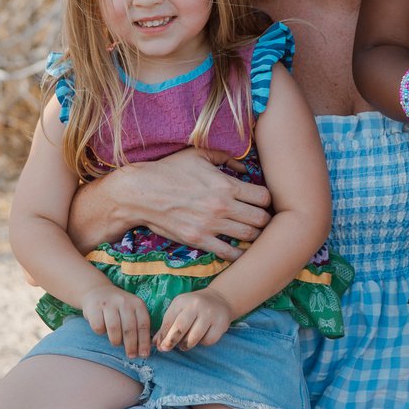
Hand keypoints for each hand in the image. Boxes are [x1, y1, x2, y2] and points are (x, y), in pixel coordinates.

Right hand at [81, 281, 151, 357]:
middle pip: (129, 328)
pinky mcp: (94, 308)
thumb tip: (144, 349)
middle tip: (131, 356)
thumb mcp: (132, 311)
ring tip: (116, 343)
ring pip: (114, 328)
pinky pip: (99, 327)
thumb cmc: (118, 307)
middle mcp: (124, 302)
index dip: (144, 341)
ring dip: (116, 340)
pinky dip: (101, 332)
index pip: (143, 324)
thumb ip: (138, 325)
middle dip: (131, 345)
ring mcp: (108, 304)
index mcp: (137, 303)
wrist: (97, 291)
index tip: (144, 354)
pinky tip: (103, 329)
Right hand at [110, 147, 271, 258]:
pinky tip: (238, 249)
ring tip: (252, 233)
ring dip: (255, 236)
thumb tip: (245, 167)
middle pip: (262, 219)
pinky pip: (228, 253)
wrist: (141, 193)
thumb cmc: (170, 170)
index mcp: (225, 184)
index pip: (264, 197)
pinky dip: (238, 253)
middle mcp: (221, 206)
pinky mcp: (198, 240)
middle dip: (265, 219)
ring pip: (249, 237)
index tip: (261, 201)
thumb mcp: (198, 154)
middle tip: (261, 219)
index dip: (267, 200)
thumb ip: (225, 157)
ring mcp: (210, 225)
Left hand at [155, 289, 233, 351]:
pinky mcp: (221, 323)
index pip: (168, 321)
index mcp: (182, 301)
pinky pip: (207, 340)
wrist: (219, 299)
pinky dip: (202, 343)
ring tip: (184, 345)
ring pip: (193, 338)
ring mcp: (210, 314)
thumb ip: (167, 326)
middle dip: (171, 341)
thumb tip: (155, 344)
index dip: (163, 336)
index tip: (160, 346)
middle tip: (167, 349)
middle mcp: (196, 305)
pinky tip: (200, 338)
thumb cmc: (193, 307)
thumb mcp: (179, 310)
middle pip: (180, 328)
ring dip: (186, 345)